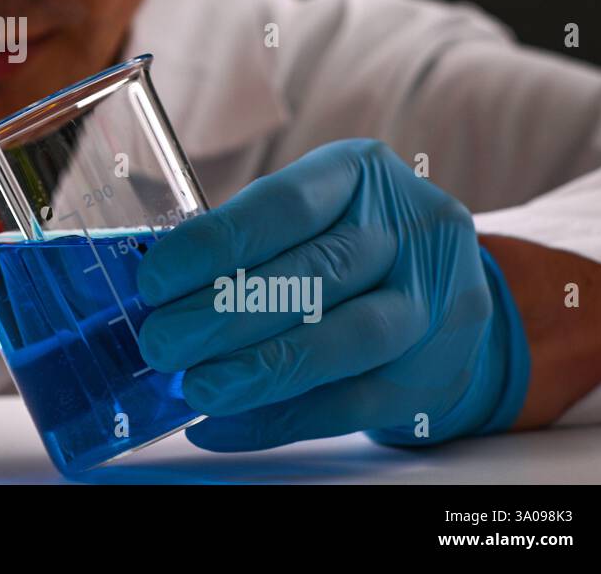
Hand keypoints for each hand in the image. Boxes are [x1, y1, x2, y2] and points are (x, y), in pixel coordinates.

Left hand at [137, 138, 530, 449]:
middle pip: (315, 274)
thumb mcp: (308, 213)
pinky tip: (223, 426)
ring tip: (197, 388)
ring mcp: (432, 304)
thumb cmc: (343, 241)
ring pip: (344, 341)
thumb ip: (243, 245)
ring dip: (261, 371)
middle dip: (227, 315)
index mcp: (361, 173)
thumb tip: (155, 300)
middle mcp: (408, 230)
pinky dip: (280, 420)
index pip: (286, 205)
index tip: (154, 281)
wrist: (446, 290)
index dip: (217, 244)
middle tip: (162, 343)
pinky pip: (351, 405)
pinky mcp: (432, 373)